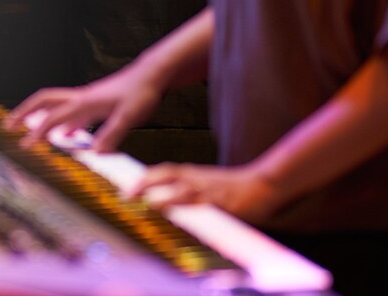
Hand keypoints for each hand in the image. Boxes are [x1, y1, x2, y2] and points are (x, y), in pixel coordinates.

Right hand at [2, 68, 164, 151]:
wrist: (151, 74)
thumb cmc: (140, 92)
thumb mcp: (129, 115)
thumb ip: (112, 133)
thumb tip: (96, 153)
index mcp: (84, 102)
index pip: (53, 118)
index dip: (37, 132)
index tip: (24, 146)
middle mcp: (80, 98)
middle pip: (43, 102)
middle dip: (24, 112)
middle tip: (7, 125)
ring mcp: (85, 99)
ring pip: (54, 105)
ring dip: (38, 115)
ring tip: (26, 128)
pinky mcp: (93, 102)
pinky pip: (70, 112)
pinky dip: (62, 123)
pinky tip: (65, 135)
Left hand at [120, 163, 282, 223]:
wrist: (260, 185)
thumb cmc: (231, 187)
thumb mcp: (204, 184)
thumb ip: (185, 191)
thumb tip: (161, 202)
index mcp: (192, 174)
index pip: (163, 171)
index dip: (144, 177)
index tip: (126, 187)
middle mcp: (196, 179)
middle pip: (167, 175)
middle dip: (145, 183)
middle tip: (127, 195)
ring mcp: (208, 191)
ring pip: (182, 190)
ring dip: (164, 197)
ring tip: (148, 204)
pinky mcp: (222, 203)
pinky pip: (204, 207)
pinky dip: (191, 211)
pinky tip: (180, 216)